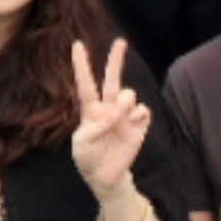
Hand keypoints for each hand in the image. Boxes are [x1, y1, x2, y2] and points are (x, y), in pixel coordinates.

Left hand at [67, 36, 149, 191]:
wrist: (106, 178)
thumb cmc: (88, 159)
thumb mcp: (82, 144)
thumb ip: (95, 127)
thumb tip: (115, 114)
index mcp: (90, 111)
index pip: (85, 84)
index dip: (81, 65)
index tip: (77, 44)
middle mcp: (108, 109)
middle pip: (113, 80)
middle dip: (116, 60)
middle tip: (120, 42)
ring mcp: (125, 116)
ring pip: (129, 94)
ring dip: (125, 102)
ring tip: (120, 116)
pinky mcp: (139, 125)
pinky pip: (143, 110)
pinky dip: (138, 115)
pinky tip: (133, 124)